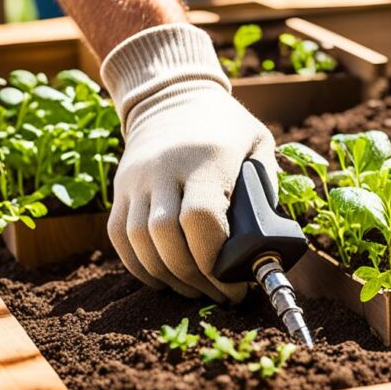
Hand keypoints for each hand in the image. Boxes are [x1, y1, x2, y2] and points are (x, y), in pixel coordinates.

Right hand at [102, 24, 278, 302]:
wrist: (171, 95)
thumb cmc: (225, 125)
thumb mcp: (258, 141)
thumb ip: (267, 183)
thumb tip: (270, 236)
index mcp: (206, 159)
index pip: (200, 218)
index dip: (215, 258)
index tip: (236, 281)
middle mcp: (165, 169)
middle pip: (167, 237)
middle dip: (195, 277)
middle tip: (221, 294)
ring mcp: (137, 180)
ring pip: (140, 242)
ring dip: (168, 276)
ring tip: (196, 290)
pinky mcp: (120, 189)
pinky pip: (120, 237)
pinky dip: (140, 265)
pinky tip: (165, 278)